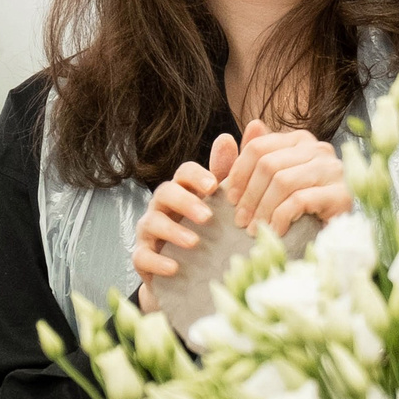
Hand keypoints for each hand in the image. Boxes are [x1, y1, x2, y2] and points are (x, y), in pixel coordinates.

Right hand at [130, 136, 236, 314]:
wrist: (193, 274)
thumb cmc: (212, 230)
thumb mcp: (227, 199)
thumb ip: (238, 166)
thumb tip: (256, 124)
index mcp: (184, 189)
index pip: (184, 172)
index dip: (196, 176)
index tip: (214, 185)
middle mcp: (163, 206)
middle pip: (165, 192)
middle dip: (185, 202)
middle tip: (208, 216)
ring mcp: (150, 232)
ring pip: (150, 223)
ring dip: (172, 231)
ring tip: (195, 242)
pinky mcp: (143, 258)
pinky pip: (142, 257)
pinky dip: (157, 262)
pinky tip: (175, 267)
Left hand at [225, 118, 351, 235]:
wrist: (335, 236)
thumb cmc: (299, 209)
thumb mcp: (268, 183)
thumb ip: (249, 160)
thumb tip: (241, 129)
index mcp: (300, 140)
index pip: (258, 147)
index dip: (239, 173)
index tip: (231, 199)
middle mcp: (319, 149)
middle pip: (268, 164)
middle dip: (249, 196)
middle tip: (241, 220)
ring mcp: (333, 169)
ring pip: (282, 181)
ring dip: (263, 209)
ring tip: (254, 229)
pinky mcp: (342, 193)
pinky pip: (299, 200)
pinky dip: (280, 218)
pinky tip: (275, 231)